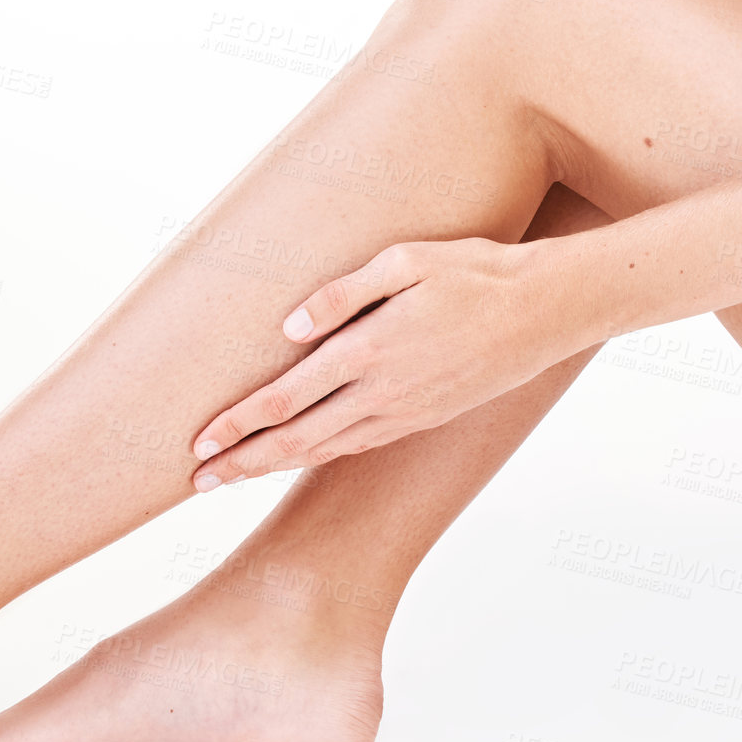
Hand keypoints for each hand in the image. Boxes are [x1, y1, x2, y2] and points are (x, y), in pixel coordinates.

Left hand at [190, 237, 578, 490]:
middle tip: (196, 481)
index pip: (287, 398)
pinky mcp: (424, 416)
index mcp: (370, 350)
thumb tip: (288, 329)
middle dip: (242, 462)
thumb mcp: (406, 260)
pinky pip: (359, 444)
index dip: (238, 424)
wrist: (545, 310)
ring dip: (275, 465)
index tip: (199, 443)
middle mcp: (383, 392)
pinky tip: (298, 456)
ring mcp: (406, 411)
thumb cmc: (474, 272)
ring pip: (326, 450)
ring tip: (233, 477)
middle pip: (296, 438)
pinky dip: (319, 457)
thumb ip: (341, 294)